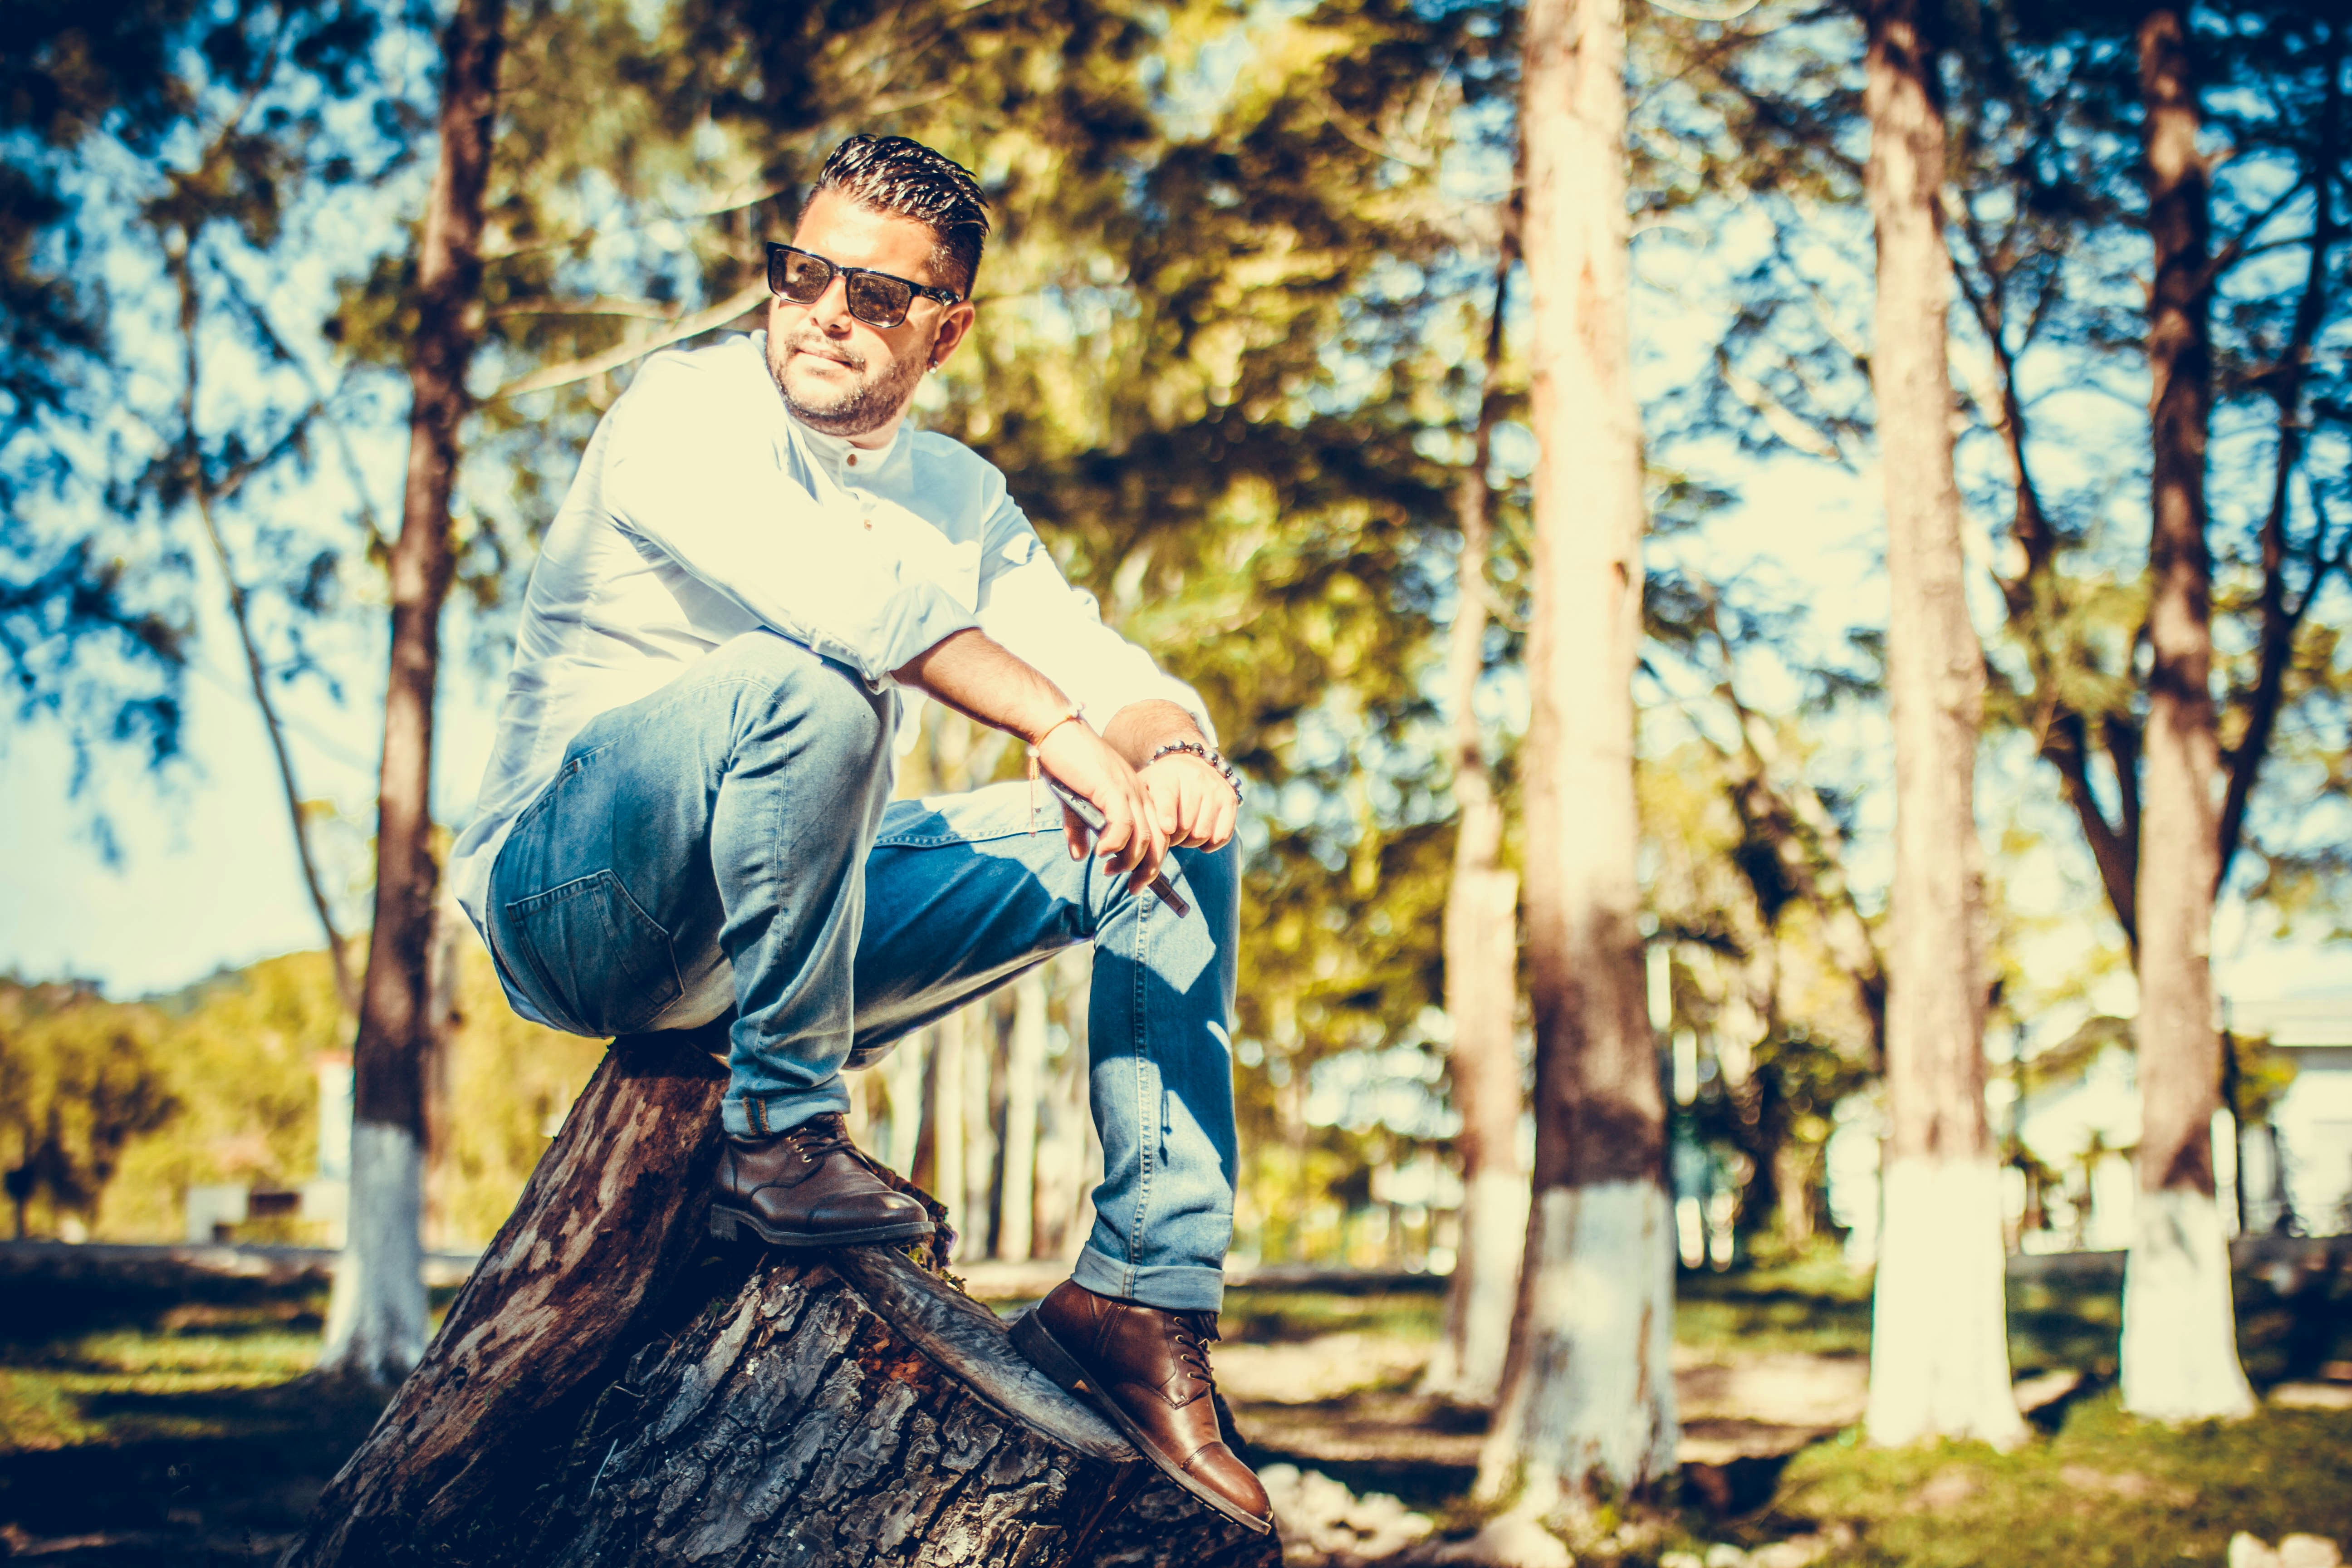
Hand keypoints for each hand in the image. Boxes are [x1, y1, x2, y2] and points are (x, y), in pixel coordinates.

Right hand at [1034, 720, 1169, 893]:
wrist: (1055, 732)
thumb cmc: (1064, 763)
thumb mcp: (1073, 802)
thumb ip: (1079, 829)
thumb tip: (1079, 856)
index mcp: (1135, 795)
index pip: (1157, 834)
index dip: (1150, 863)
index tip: (1134, 883)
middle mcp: (1138, 792)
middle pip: (1158, 840)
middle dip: (1147, 871)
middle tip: (1130, 888)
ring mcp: (1128, 789)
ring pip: (1144, 836)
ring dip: (1129, 860)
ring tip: (1109, 870)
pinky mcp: (1111, 787)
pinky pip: (1124, 824)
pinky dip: (1115, 843)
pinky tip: (1100, 852)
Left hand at [1141, 753, 1237, 850]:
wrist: (1190, 761)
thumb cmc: (1160, 784)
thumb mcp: (1145, 787)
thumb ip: (1139, 807)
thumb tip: (1133, 835)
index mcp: (1167, 777)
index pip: (1168, 798)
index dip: (1168, 815)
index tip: (1167, 828)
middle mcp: (1195, 779)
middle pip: (1185, 826)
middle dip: (1174, 839)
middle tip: (1170, 834)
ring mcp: (1215, 789)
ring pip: (1203, 834)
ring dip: (1191, 842)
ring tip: (1184, 832)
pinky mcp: (1230, 799)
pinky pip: (1222, 835)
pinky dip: (1210, 844)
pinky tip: (1201, 836)